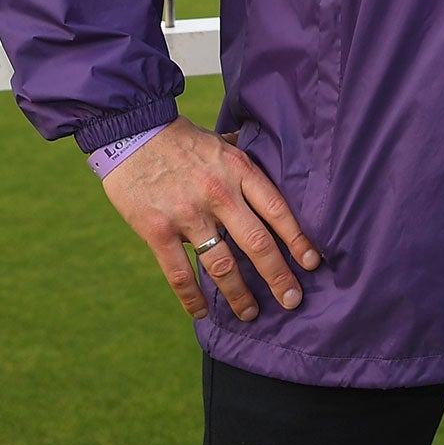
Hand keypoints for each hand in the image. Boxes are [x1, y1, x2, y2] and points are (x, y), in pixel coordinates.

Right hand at [101, 117, 320, 323]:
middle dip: (278, 276)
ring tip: (251, 313)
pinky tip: (202, 313)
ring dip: (239, 294)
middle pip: (258, 243)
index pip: (278, 211)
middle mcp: (220, 194)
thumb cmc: (180, 138)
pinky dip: (192, 297)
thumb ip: (243, 158)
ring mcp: (188, 214)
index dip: (298, 240)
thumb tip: (268, 156)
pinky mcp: (157, 231)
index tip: (312, 262)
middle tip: (292, 301)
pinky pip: (179, 273)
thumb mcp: (221, 142)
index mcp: (239, 170)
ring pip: (222, 265)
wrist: (131, 131)